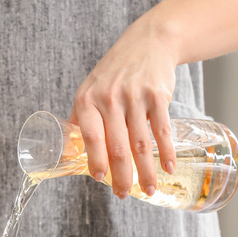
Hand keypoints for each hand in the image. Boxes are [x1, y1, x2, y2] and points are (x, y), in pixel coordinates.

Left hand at [70, 17, 177, 198]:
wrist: (148, 42)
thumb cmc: (115, 71)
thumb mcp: (90, 89)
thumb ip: (81, 119)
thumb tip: (68, 152)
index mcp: (87, 100)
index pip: (91, 138)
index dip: (96, 162)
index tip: (101, 180)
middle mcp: (109, 98)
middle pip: (118, 147)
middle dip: (122, 177)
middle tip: (123, 194)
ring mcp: (134, 97)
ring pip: (141, 144)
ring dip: (146, 172)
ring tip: (148, 190)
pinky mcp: (157, 96)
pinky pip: (162, 131)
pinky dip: (167, 152)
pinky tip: (168, 168)